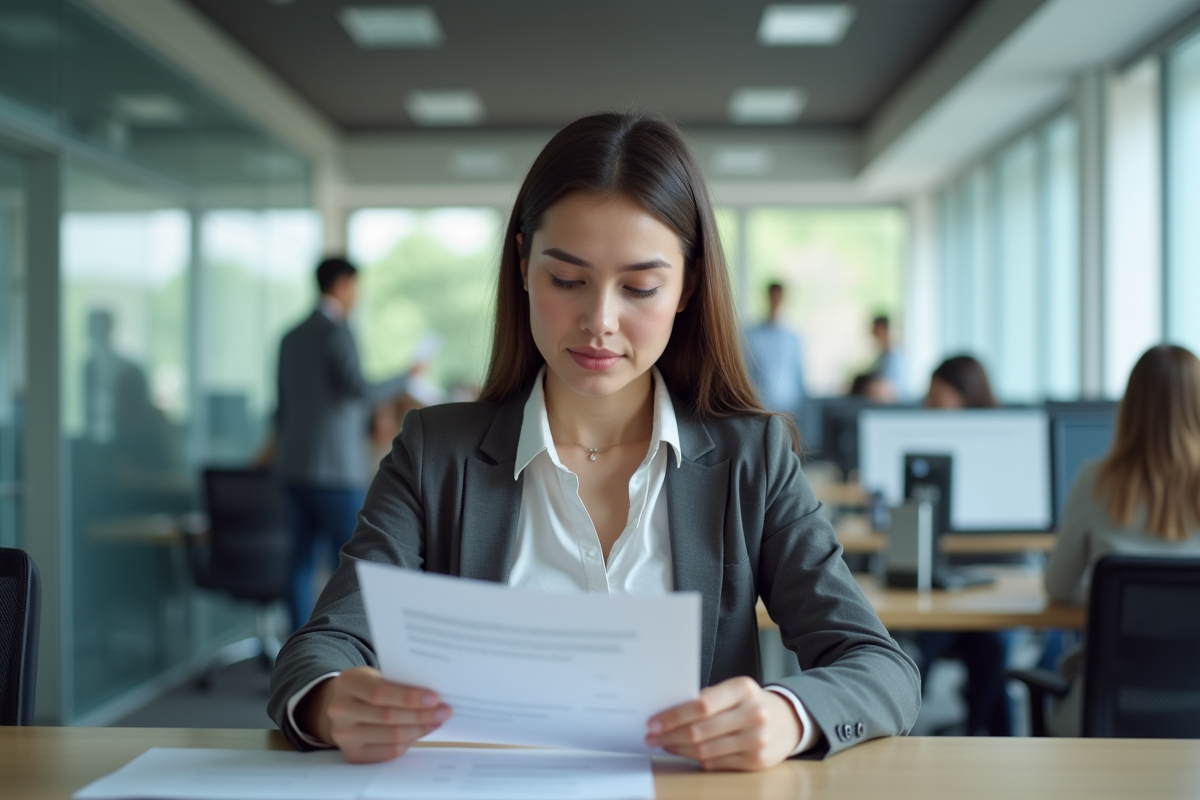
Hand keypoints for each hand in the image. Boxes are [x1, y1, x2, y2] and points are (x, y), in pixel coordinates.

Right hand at [300, 667, 451, 762]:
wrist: (341, 704)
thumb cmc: (367, 686)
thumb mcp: (375, 675)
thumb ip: (397, 682)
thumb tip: (433, 696)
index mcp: (347, 683)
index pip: (380, 692)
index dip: (409, 697)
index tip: (434, 697)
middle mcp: (340, 710)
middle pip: (388, 716)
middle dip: (421, 715)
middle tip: (444, 711)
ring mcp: (343, 735)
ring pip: (391, 736)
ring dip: (420, 729)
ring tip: (437, 721)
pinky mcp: (352, 754)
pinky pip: (388, 752)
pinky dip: (410, 741)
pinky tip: (422, 732)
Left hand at [645, 677, 800, 770]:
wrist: (788, 720)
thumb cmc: (751, 702)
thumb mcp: (734, 690)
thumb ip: (707, 698)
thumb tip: (668, 714)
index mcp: (744, 689)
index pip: (702, 705)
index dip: (674, 716)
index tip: (654, 722)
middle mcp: (753, 714)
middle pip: (700, 730)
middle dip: (670, 735)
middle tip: (652, 736)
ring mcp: (757, 740)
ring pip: (705, 750)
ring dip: (678, 749)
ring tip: (664, 744)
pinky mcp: (756, 761)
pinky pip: (716, 763)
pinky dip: (696, 759)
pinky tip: (685, 752)